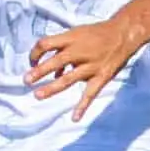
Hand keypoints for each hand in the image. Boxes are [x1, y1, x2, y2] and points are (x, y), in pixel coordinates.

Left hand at [26, 16, 146, 121]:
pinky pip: (90, 93)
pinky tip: (74, 117)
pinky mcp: (101, 76)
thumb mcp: (77, 33)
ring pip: (67, 79)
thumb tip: (52, 70)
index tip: (31, 62)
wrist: (123, 34)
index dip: (35, 53)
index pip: (46, 44)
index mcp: (71, 38)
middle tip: (26, 81)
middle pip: (54, 62)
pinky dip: (82, 106)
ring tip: (37, 95)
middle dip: (38, 72)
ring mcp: (90, 65)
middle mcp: (79, 51)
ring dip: (51, 88)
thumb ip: (64, 50)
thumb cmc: (97, 33)